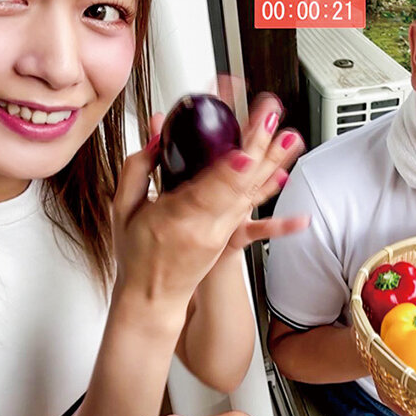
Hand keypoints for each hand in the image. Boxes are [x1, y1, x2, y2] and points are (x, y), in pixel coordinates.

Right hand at [111, 93, 304, 317]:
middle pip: (239, 184)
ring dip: (273, 163)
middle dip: (259, 147)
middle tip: (273, 118)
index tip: (245, 154)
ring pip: (253, 193)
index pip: (208, 190)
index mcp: (176, 217)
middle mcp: (206, 226)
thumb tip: (157, 137)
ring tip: (291, 139)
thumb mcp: (122, 209)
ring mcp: (222, 232)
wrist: (154, 297)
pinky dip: (274, 199)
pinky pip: (258, 216)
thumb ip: (137, 169)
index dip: (229, 171)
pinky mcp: (231, 237)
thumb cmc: (137, 255)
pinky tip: (293, 200)